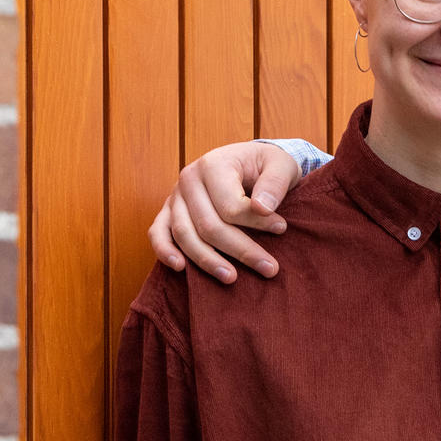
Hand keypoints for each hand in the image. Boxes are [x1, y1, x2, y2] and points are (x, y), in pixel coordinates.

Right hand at [146, 142, 301, 281]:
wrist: (249, 161)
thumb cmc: (266, 165)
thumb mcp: (281, 165)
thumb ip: (275, 184)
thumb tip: (262, 208)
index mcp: (213, 164)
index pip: (230, 206)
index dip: (257, 223)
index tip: (282, 228)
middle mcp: (188, 179)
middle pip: (209, 225)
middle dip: (241, 250)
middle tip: (270, 268)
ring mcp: (175, 197)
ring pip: (185, 235)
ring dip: (208, 261)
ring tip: (232, 279)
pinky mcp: (169, 212)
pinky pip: (158, 234)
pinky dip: (165, 251)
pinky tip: (181, 268)